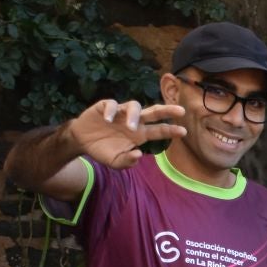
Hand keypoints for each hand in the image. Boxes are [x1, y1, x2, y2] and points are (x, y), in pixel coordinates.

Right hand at [66, 98, 187, 169]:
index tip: (184, 132)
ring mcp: (121, 113)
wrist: (82, 141)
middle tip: (181, 110)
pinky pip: (112, 105)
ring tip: (130, 127)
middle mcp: (134, 121)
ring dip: (134, 115)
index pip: (158, 131)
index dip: (170, 130)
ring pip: (134, 105)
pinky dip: (111, 111)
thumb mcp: (115, 162)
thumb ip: (127, 161)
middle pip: (153, 112)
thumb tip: (139, 155)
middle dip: (167, 110)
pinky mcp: (106, 106)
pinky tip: (107, 120)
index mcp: (140, 135)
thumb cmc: (104, 150)